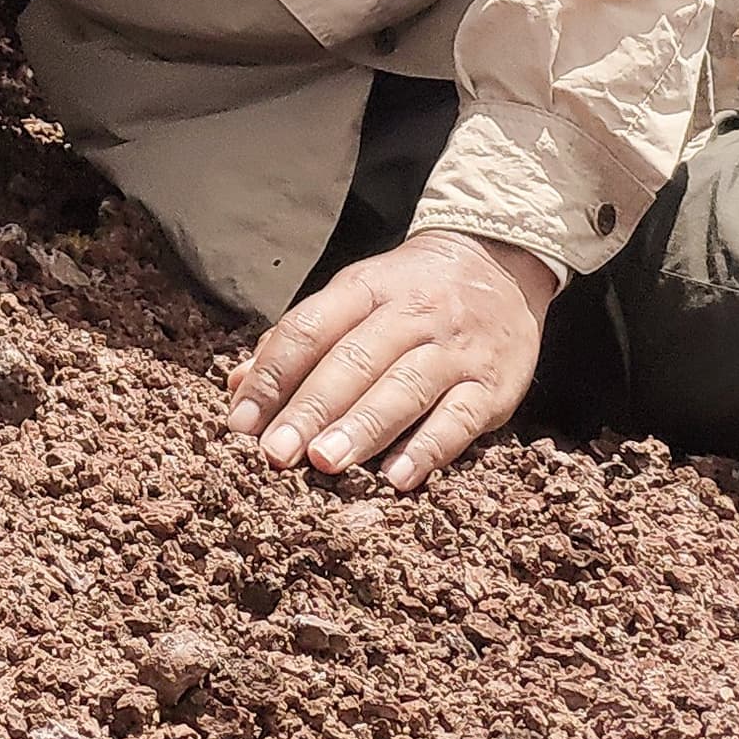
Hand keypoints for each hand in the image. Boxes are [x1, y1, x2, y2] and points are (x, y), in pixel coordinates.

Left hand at [223, 229, 553, 491]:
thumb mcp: (355, 295)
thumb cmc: (410, 291)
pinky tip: (399, 478)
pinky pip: (461, 417)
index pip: (310, 328)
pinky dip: (429, 448)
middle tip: (276, 452)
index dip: (273, 375)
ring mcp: (454, 349)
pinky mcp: (493, 384)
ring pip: (404, 388)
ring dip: (363, 427)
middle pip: (354, 361)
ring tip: (326, 462)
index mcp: (366, 288)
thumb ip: (299, 340)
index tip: (242, 421)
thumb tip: (238, 386)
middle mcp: (411, 313)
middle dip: (311, 409)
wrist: (500, 261)